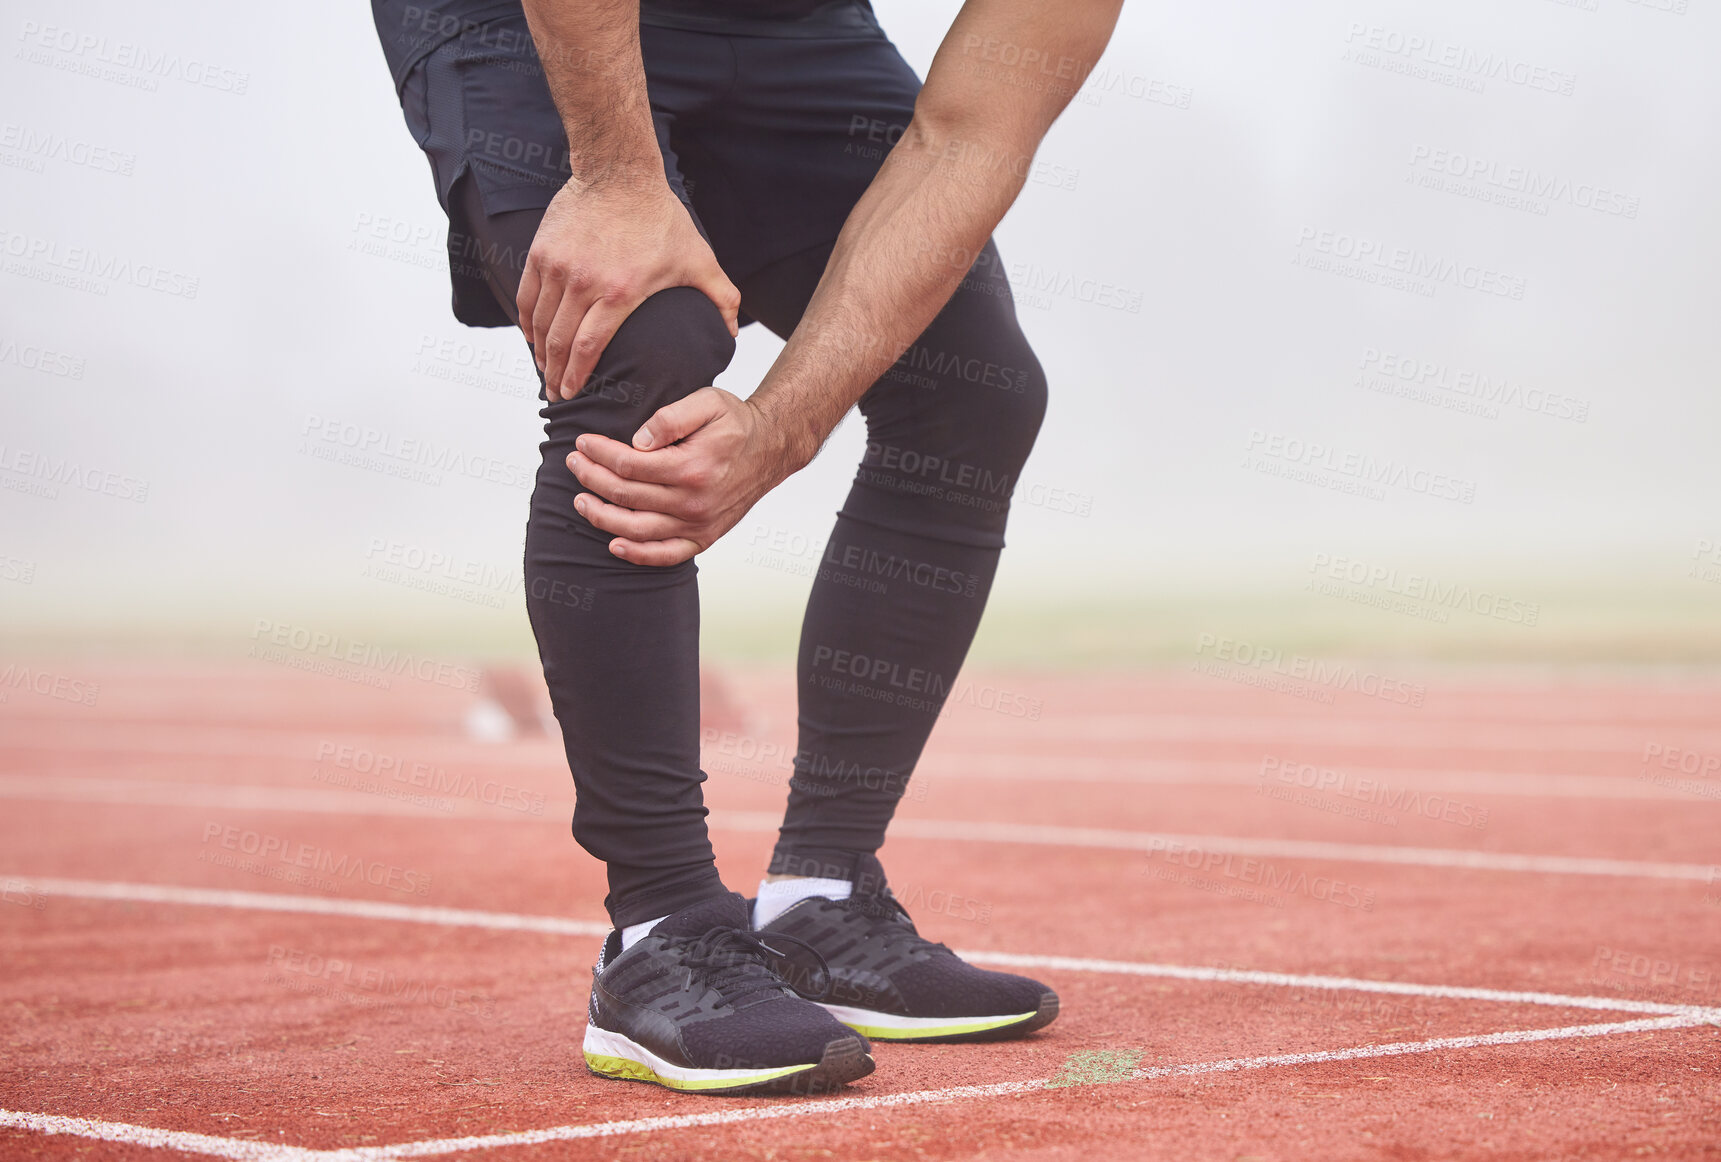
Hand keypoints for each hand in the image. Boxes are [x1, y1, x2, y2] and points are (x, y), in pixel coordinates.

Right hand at [517, 177, 740, 399]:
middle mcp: (584, 282)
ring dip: (540, 353)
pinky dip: (526, 322)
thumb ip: (720, 298)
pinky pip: (526, 297)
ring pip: (540, 322)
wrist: (621, 173)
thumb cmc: (660, 217)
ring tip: (545, 371)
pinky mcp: (541, 252)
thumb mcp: (698, 259)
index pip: (589, 347)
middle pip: (560, 342)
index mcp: (620, 291)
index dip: (578, 376)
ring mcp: (558, 266)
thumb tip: (733, 336)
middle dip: (556, 374)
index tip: (575, 394)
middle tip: (557, 395)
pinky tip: (533, 338)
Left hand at [567, 388, 807, 565]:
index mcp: (691, 467)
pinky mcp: (704, 537)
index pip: (629, 465)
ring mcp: (698, 524)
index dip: (599, 453)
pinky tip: (614, 544)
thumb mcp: (707, 402)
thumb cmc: (736, 423)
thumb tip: (636, 441)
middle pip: (626, 496)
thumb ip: (670, 419)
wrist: (771, 448)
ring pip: (637, 529)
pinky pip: (665, 555)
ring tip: (580, 502)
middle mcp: (693, 502)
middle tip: (574, 463)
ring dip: (602, 517)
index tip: (582, 442)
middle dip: (592, 478)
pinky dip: (638, 554)